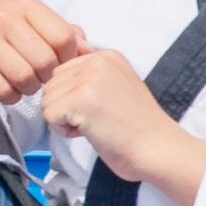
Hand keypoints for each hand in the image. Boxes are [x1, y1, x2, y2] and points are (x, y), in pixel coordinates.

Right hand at [0, 0, 84, 109]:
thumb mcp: (29, 21)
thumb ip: (63, 32)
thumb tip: (90, 51)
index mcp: (26, 6)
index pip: (64, 38)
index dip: (67, 58)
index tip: (56, 63)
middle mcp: (5, 18)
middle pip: (46, 61)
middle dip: (46, 77)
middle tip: (38, 76)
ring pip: (25, 78)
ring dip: (28, 89)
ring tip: (23, 82)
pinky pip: (3, 90)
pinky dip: (10, 96)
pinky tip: (7, 88)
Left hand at [29, 47, 205, 205]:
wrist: (158, 149)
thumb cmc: (138, 127)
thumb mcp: (117, 86)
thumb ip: (91, 74)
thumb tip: (66, 60)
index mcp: (106, 55)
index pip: (63, 72)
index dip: (75, 96)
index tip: (104, 107)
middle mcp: (97, 61)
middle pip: (51, 84)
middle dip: (67, 106)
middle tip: (99, 118)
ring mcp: (88, 79)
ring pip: (47, 100)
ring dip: (66, 119)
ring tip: (97, 125)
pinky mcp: (80, 100)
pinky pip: (49, 116)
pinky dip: (65, 131)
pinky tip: (92, 131)